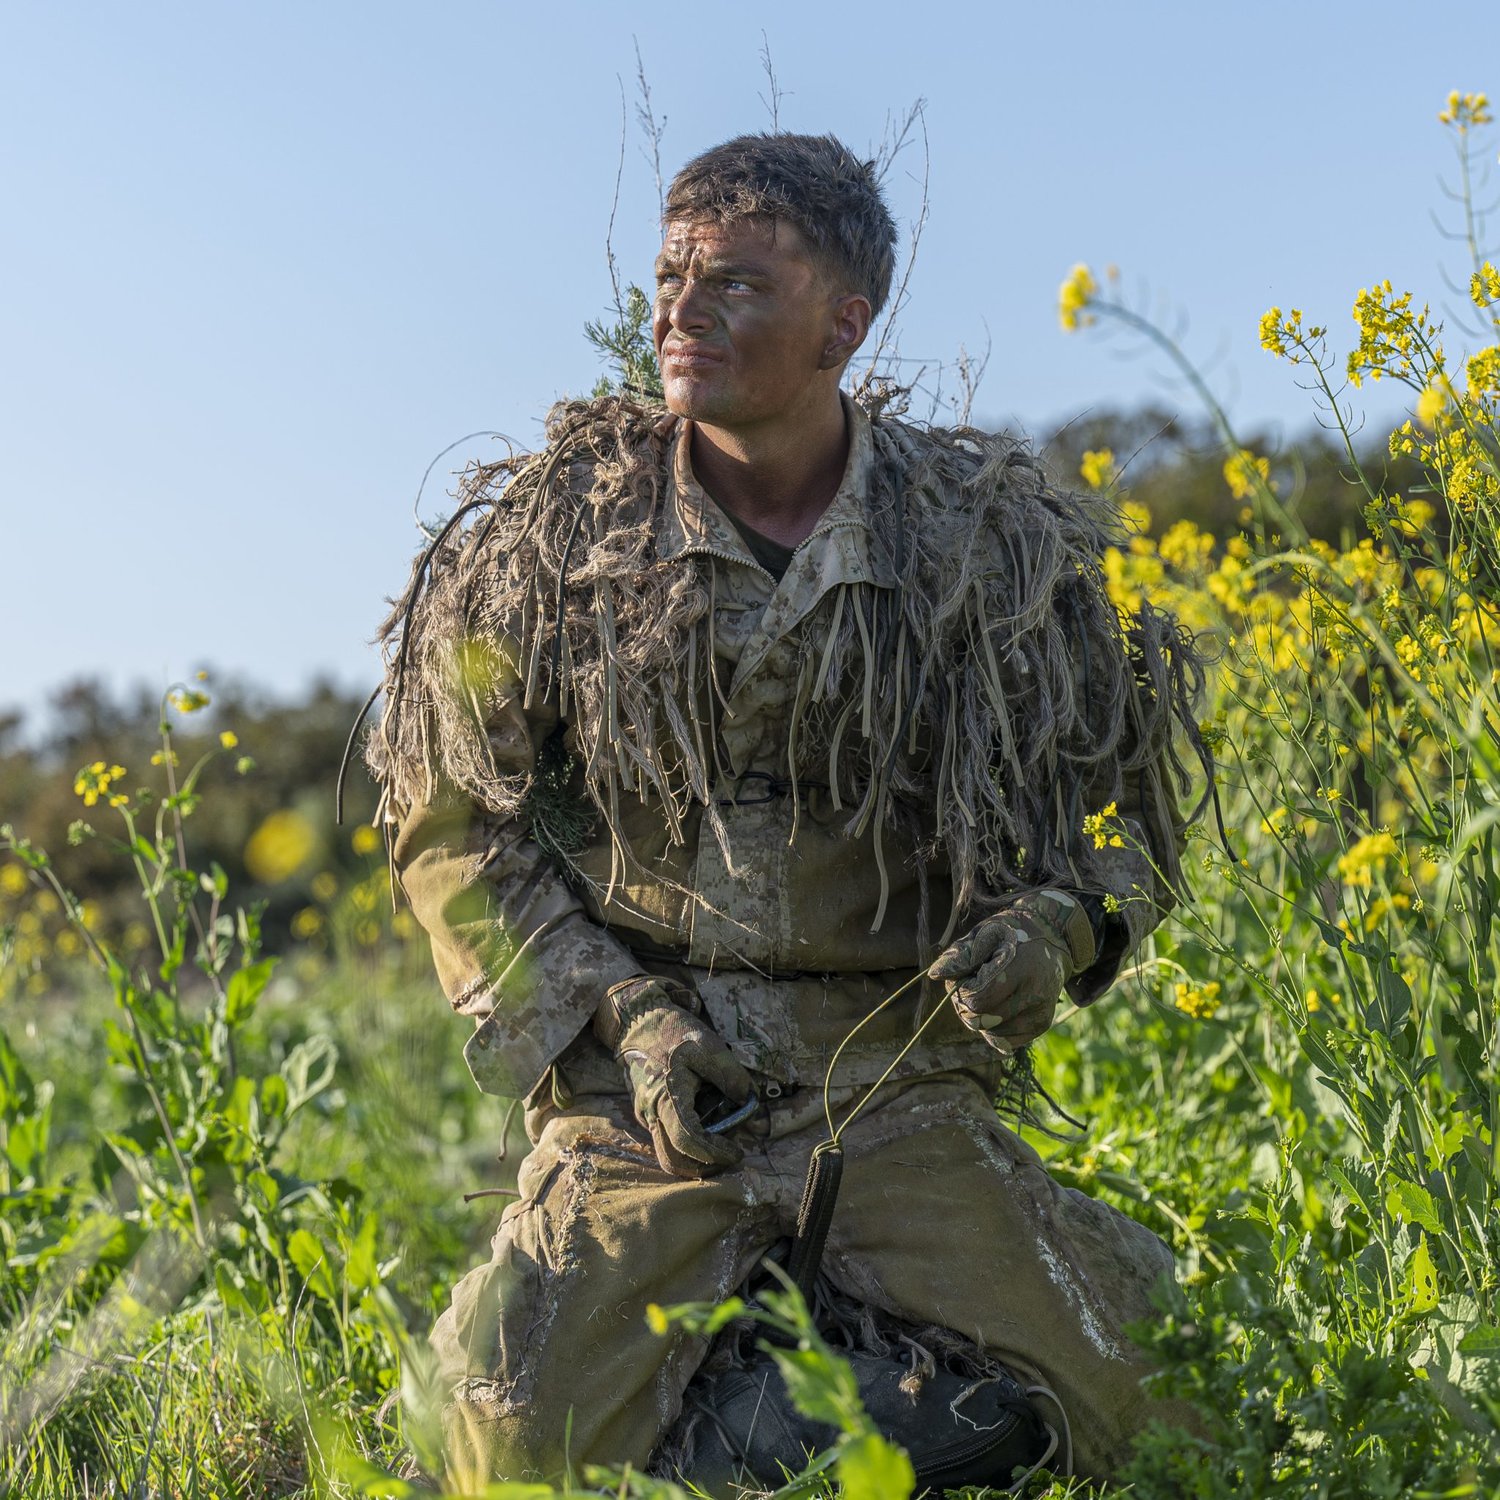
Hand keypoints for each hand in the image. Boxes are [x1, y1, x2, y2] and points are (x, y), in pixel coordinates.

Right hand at [595, 977, 753, 1177]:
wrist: (641, 1022)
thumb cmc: (676, 1032)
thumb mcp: (709, 1045)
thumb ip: (731, 1075)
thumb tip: (748, 1102)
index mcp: (666, 1097)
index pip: (688, 1141)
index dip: (715, 1153)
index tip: (738, 1152)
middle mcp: (651, 1113)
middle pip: (674, 1159)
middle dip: (705, 1165)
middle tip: (731, 1154)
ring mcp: (647, 1116)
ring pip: (668, 1155)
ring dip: (696, 1160)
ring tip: (722, 1145)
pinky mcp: (649, 1115)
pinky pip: (667, 1142)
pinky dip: (689, 1147)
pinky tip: (709, 1132)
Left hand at [928, 891, 1095, 1052]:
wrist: (1051, 938)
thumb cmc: (1009, 935)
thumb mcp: (983, 934)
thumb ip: (959, 956)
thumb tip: (935, 975)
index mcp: (1022, 970)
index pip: (978, 1000)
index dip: (962, 990)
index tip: (966, 975)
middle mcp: (1036, 996)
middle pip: (981, 1020)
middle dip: (967, 1005)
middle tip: (972, 984)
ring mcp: (1041, 1014)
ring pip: (990, 1033)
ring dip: (979, 1017)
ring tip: (988, 992)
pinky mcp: (1041, 1025)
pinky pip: (1003, 1042)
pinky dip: (992, 1027)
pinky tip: (998, 1005)